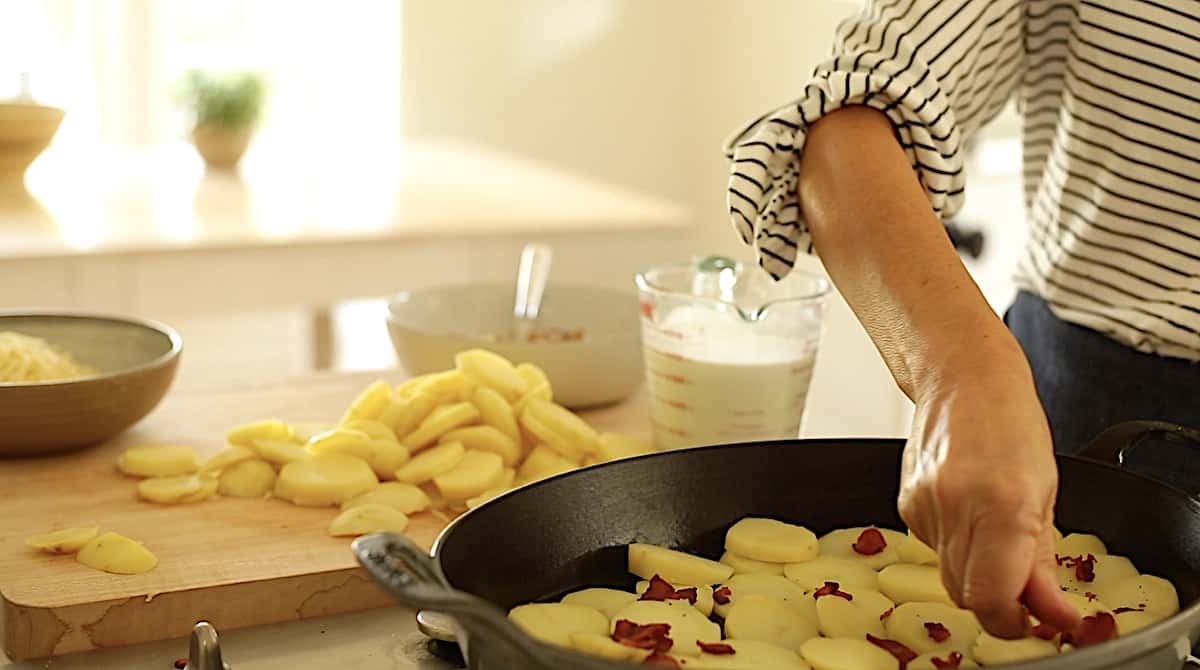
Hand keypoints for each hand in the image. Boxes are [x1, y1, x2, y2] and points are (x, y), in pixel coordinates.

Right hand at [898, 365, 1079, 637]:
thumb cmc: (1011, 424)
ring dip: (976, 571)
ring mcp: (924, 506)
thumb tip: (1049, 614)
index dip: (1013, 622)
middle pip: (967, 595)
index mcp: (1003, 506)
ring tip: (996, 531)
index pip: (992, 599)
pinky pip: (931, 548)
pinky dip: (955, 544)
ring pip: (948, 574)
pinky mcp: (904, 504)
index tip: (1037, 620)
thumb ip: (1042, 563)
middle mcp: (957, 508)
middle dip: (998, 602)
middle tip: (1025, 587)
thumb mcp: (1045, 495)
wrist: (962, 378)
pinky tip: (968, 509)